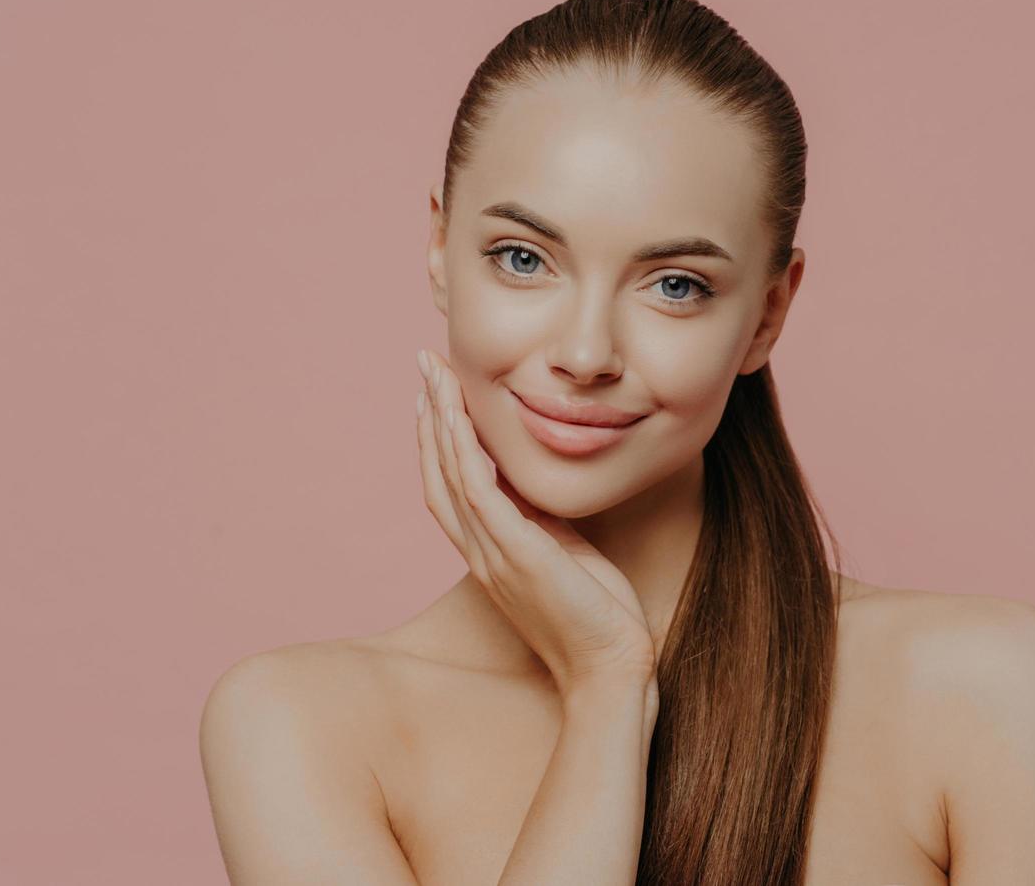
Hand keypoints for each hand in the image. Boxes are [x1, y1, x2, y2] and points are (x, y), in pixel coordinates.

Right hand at [415, 349, 656, 693]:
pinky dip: (465, 452)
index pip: (449, 485)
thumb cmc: (595, 616)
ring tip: (434, 376)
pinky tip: (460, 418)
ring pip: (451, 475)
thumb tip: (536, 485)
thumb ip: (540, 521)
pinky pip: (481, 494)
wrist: (609, 668)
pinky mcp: (518, 555)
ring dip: (440, 421)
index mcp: (489, 552)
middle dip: (430, 416)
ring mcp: (494, 554)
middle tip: (424, 367)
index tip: (435, 395)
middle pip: (438, 472)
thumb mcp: (562, 553)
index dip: (438, 438)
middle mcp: (480, 552)